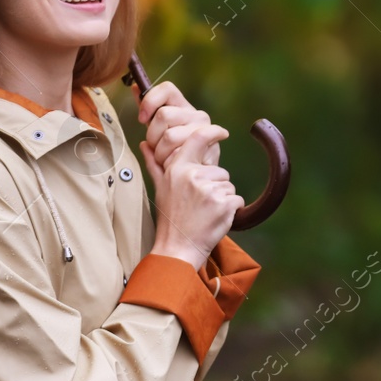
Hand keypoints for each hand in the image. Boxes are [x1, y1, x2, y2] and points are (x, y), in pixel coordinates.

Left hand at [138, 80, 226, 169]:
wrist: (195, 179)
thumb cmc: (175, 153)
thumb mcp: (158, 131)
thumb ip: (148, 111)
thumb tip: (136, 88)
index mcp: (183, 107)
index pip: (167, 89)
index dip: (150, 101)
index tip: (142, 119)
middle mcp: (197, 115)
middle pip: (163, 114)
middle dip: (153, 136)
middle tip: (157, 148)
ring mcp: (205, 131)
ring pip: (169, 136)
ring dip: (161, 154)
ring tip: (167, 160)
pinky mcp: (210, 149)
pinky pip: (179, 154)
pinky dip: (171, 163)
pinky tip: (177, 165)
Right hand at [142, 125, 243, 270]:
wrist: (178, 248)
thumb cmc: (170, 218)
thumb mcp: (160, 187)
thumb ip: (154, 163)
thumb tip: (144, 144)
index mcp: (178, 168)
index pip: (198, 138)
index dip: (213, 132)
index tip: (222, 132)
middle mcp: (193, 176)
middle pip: (219, 171)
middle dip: (214, 185)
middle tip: (199, 204)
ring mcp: (209, 190)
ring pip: (228, 185)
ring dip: (222, 198)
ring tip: (204, 212)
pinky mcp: (224, 204)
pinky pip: (237, 199)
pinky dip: (231, 210)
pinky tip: (214, 218)